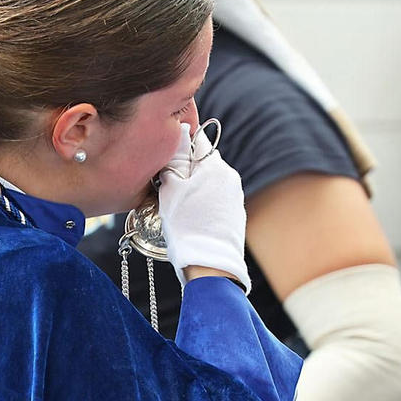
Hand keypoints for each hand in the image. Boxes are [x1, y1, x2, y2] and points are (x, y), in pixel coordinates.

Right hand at [156, 123, 249, 290]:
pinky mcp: (235, 216)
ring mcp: (235, 198)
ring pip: (208, 183)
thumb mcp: (171, 188)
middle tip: (166, 188)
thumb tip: (179, 134)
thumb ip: (175, 159)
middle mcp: (230, 178)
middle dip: (185, 171)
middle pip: (202, 163)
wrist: (210, 266)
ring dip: (193, 189)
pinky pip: (215, 201)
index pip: (196, 142)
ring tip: (178, 209)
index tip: (164, 164)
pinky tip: (192, 221)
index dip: (178, 150)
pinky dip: (202, 205)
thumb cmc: (187, 226)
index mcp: (216, 166)